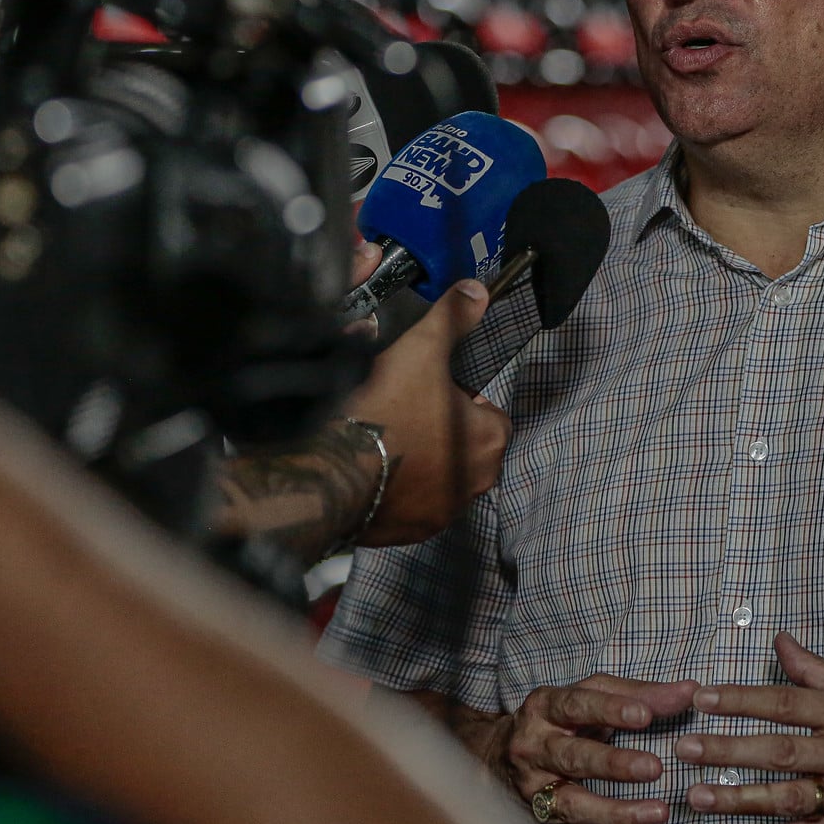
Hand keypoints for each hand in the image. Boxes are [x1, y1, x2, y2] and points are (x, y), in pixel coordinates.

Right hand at [346, 279, 510, 546]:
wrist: (332, 470)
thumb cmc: (386, 408)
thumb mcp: (422, 349)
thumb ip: (453, 319)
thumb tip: (478, 290)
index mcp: (489, 441)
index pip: (491, 414)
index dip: (464, 399)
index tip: (433, 389)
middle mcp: (474, 484)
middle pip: (467, 448)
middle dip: (444, 432)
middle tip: (406, 412)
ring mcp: (440, 513)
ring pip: (439, 478)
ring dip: (422, 462)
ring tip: (385, 438)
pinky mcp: (406, 533)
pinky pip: (409, 506)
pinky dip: (396, 490)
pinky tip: (371, 468)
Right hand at [482, 674, 698, 823]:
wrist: (499, 756)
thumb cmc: (560, 719)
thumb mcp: (591, 695)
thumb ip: (640, 693)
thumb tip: (690, 691)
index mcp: (545, 708)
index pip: (576, 706)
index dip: (610, 710)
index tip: (645, 715)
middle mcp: (535, 749)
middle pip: (573, 758)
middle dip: (614, 764)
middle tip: (654, 767)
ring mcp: (537, 791)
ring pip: (575, 806)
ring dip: (618, 814)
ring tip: (660, 812)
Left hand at [675, 632, 823, 823]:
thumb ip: (817, 670)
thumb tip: (780, 641)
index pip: (785, 702)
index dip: (742, 700)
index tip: (704, 698)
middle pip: (778, 751)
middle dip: (727, 751)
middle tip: (686, 749)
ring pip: (787, 798)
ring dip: (739, 799)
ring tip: (699, 797)